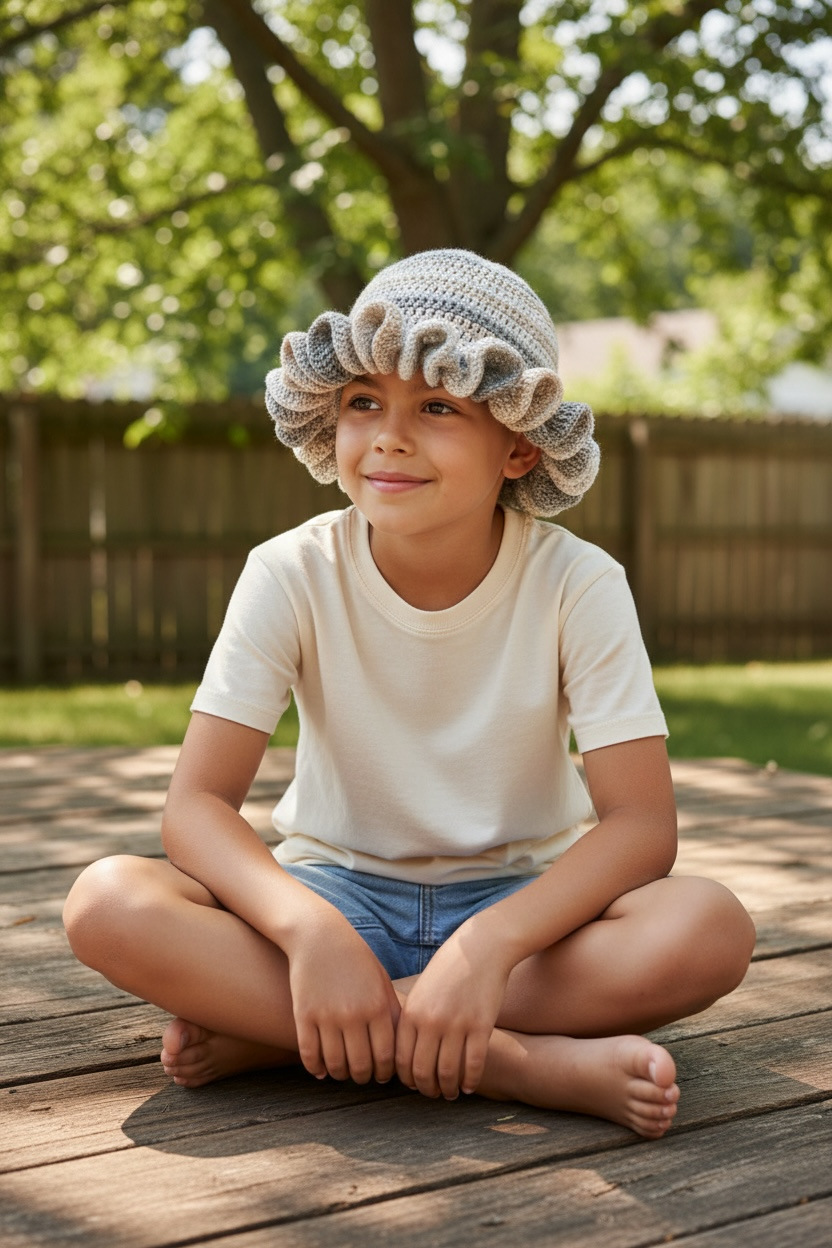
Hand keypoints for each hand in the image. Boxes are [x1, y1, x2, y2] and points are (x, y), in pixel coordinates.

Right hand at [287, 914, 400, 1084]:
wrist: (318, 936)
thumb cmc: (355, 959)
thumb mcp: (380, 981)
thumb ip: (391, 1011)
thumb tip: (400, 1046)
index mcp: (377, 1006)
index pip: (386, 1056)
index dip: (385, 1072)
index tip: (382, 1075)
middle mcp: (353, 1014)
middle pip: (361, 1066)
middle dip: (363, 1077)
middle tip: (362, 1076)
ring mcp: (327, 1016)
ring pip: (335, 1065)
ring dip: (340, 1074)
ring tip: (342, 1072)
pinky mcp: (304, 1015)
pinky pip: (310, 1055)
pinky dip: (316, 1069)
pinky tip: (321, 1070)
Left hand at [395, 925, 511, 1099]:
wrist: (481, 947)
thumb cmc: (450, 967)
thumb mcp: (422, 988)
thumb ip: (412, 1016)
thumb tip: (403, 1048)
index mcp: (412, 1012)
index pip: (401, 1059)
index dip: (407, 1079)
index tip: (414, 1085)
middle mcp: (431, 1021)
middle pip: (422, 1071)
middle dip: (426, 1088)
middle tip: (433, 1094)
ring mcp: (456, 1025)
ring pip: (448, 1073)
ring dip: (448, 1089)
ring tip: (450, 1094)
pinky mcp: (481, 1026)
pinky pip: (473, 1065)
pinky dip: (470, 1081)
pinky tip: (470, 1086)